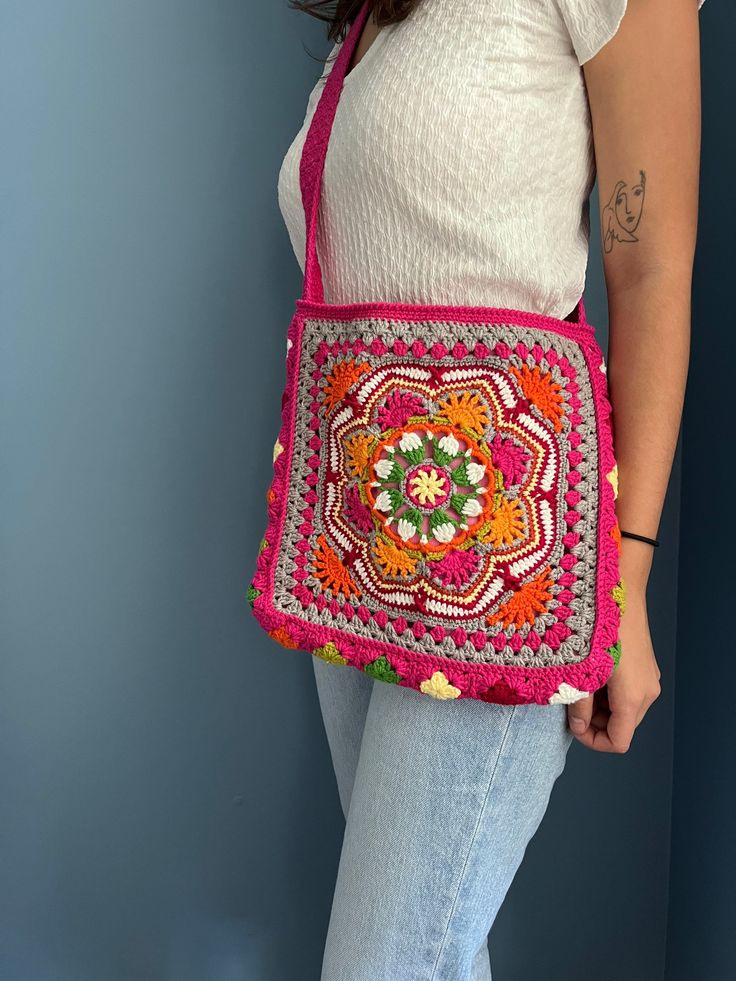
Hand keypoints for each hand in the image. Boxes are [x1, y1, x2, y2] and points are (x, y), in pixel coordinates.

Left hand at [567, 581, 661, 752]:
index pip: (619, 742)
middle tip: (570, 703)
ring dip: (599, 705)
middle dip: (594, 722)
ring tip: (577, 683)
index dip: (593, 741)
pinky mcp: (645, 665)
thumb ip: (578, 704)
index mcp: (633, 697)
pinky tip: (590, 670)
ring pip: (624, 709)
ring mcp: (649, 678)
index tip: (573, 726)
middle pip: (622, 726)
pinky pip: (627, 691)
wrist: (620, 588)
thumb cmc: (598, 627)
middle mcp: (647, 692)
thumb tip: (578, 726)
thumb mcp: (581, 670)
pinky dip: (608, 690)